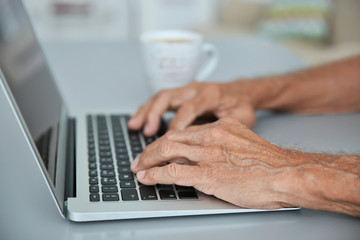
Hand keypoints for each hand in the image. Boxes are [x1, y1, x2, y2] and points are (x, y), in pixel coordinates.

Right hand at [127, 81, 256, 135]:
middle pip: (169, 97)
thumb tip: (207, 144)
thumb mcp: (241, 118)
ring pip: (161, 96)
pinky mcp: (182, 94)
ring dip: (146, 111)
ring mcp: (187, 90)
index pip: (190, 108)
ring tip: (134, 126)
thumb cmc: (242, 106)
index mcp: (210, 95)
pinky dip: (148, 109)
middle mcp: (195, 89)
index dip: (178, 123)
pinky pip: (161, 99)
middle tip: (146, 132)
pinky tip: (138, 120)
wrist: (242, 92)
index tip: (169, 140)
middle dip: (154, 114)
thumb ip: (225, 127)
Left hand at [131, 117, 294, 208]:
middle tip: (139, 159)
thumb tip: (204, 153)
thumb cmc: (268, 163)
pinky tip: (147, 178)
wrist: (286, 173)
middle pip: (170, 138)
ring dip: (148, 161)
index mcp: (220, 127)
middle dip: (150, 149)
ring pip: (167, 151)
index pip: (183, 131)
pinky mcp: (209, 175)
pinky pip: (173, 173)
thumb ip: (222, 143)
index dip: (164, 140)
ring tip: (138, 168)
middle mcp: (211, 137)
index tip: (155, 148)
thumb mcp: (242, 142)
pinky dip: (155, 175)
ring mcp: (208, 155)